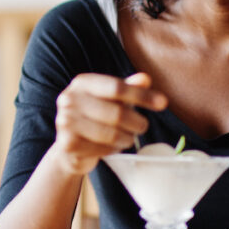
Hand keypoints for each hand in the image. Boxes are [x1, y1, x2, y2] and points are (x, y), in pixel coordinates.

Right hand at [53, 72, 167, 174]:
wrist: (69, 145)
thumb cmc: (94, 116)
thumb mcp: (111, 99)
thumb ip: (128, 88)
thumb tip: (146, 79)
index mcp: (82, 83)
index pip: (117, 87)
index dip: (142, 95)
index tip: (163, 103)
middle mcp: (69, 99)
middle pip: (116, 113)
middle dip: (137, 123)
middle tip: (143, 127)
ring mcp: (65, 122)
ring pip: (111, 134)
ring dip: (127, 138)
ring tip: (129, 137)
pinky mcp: (68, 144)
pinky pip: (103, 149)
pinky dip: (114, 149)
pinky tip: (113, 146)